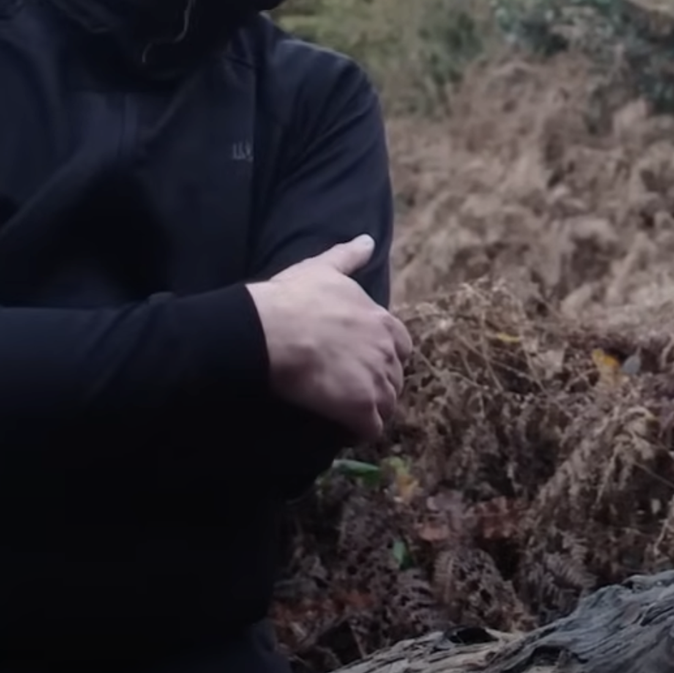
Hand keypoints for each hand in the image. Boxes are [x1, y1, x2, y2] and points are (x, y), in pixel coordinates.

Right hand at [247, 235, 410, 442]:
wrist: (272, 330)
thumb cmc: (294, 297)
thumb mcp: (323, 268)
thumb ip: (349, 256)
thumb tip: (368, 239)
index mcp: (382, 321)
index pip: (401, 346)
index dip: (383, 356)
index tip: (361, 361)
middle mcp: (387, 351)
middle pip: (395, 378)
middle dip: (378, 385)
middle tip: (350, 389)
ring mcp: (376, 380)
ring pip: (387, 405)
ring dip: (371, 410)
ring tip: (346, 414)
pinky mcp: (361, 408)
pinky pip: (372, 429)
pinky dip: (360, 432)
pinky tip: (343, 430)